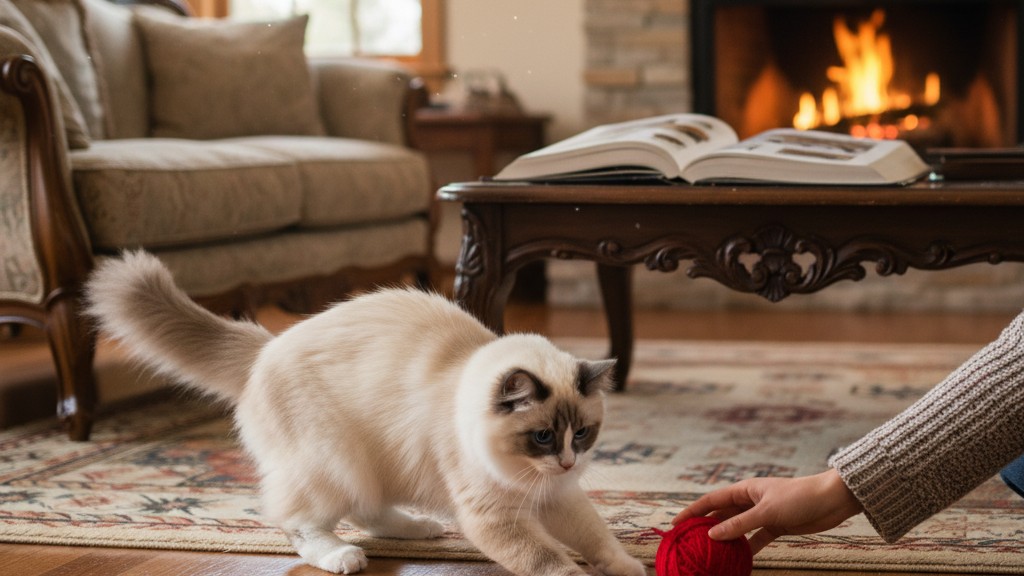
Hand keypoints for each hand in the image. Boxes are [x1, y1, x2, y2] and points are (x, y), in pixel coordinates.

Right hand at [672, 468, 862, 553]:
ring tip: (709, 554)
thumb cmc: (798, 498)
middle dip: (705, 528)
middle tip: (688, 542)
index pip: (711, 500)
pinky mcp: (775, 527)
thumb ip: (739, 525)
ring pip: (737, 529)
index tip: (676, 524)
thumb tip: (712, 535)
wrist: (832, 500)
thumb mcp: (766, 512)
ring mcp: (762, 514)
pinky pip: (755, 539)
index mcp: (744, 489)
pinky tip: (737, 561)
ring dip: (725, 540)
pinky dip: (746, 549)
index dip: (692, 512)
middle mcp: (750, 501)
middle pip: (722, 515)